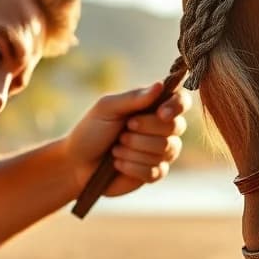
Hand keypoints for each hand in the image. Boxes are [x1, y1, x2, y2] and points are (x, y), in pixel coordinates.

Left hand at [65, 83, 191, 196]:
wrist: (77, 163)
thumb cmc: (91, 131)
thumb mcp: (107, 108)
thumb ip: (133, 98)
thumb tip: (160, 85)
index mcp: (153, 107)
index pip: (181, 101)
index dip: (177, 106)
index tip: (161, 113)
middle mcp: (163, 129)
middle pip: (175, 127)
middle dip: (145, 130)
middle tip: (123, 131)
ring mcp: (161, 152)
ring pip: (165, 150)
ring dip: (134, 149)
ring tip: (116, 149)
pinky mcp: (155, 173)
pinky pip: (156, 170)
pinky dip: (132, 166)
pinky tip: (118, 163)